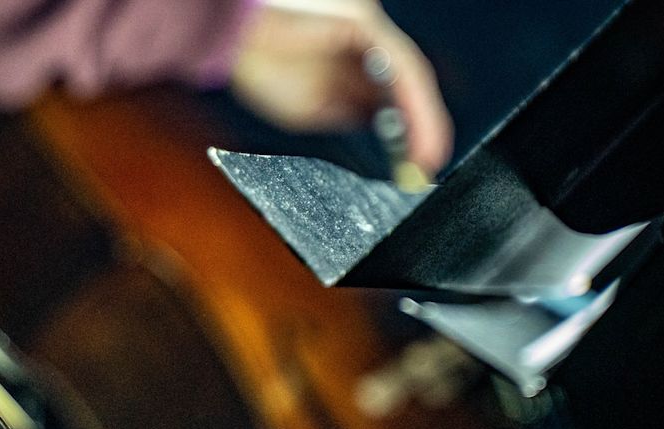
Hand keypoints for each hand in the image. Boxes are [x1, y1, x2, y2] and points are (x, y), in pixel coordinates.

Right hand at [230, 0, 451, 175]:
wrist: (238, 38)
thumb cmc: (263, 65)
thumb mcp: (312, 108)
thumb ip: (347, 116)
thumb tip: (381, 132)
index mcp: (349, 66)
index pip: (387, 101)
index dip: (405, 132)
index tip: (412, 163)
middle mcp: (365, 49)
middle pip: (405, 90)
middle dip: (419, 131)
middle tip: (424, 165)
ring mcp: (368, 36)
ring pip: (409, 79)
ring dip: (422, 120)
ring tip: (425, 154)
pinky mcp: (367, 27)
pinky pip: (400, 67)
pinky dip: (412, 100)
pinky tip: (415, 127)